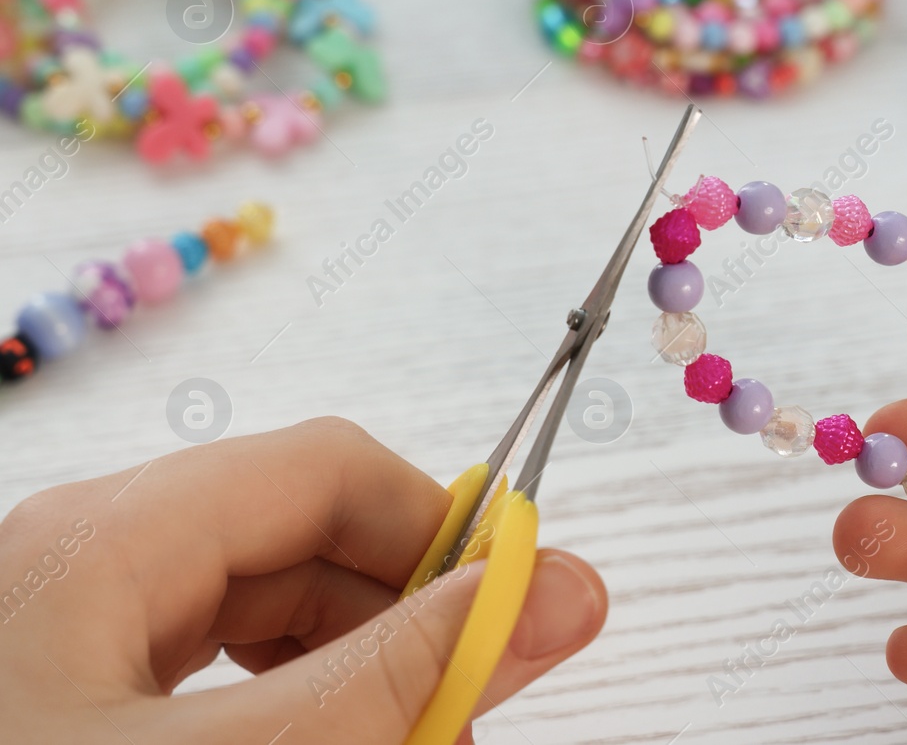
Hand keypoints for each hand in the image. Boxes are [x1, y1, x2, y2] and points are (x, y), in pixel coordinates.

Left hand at [0, 417, 605, 743]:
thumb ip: (396, 681)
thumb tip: (562, 590)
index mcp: (106, 537)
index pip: (333, 470)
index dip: (448, 535)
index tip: (527, 626)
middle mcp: (84, 561)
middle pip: (302, 540)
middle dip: (402, 625)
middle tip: (462, 728)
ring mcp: (67, 633)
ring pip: (261, 614)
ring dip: (351, 677)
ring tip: (399, 744)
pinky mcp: (62, 695)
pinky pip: (210, 675)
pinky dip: (285, 713)